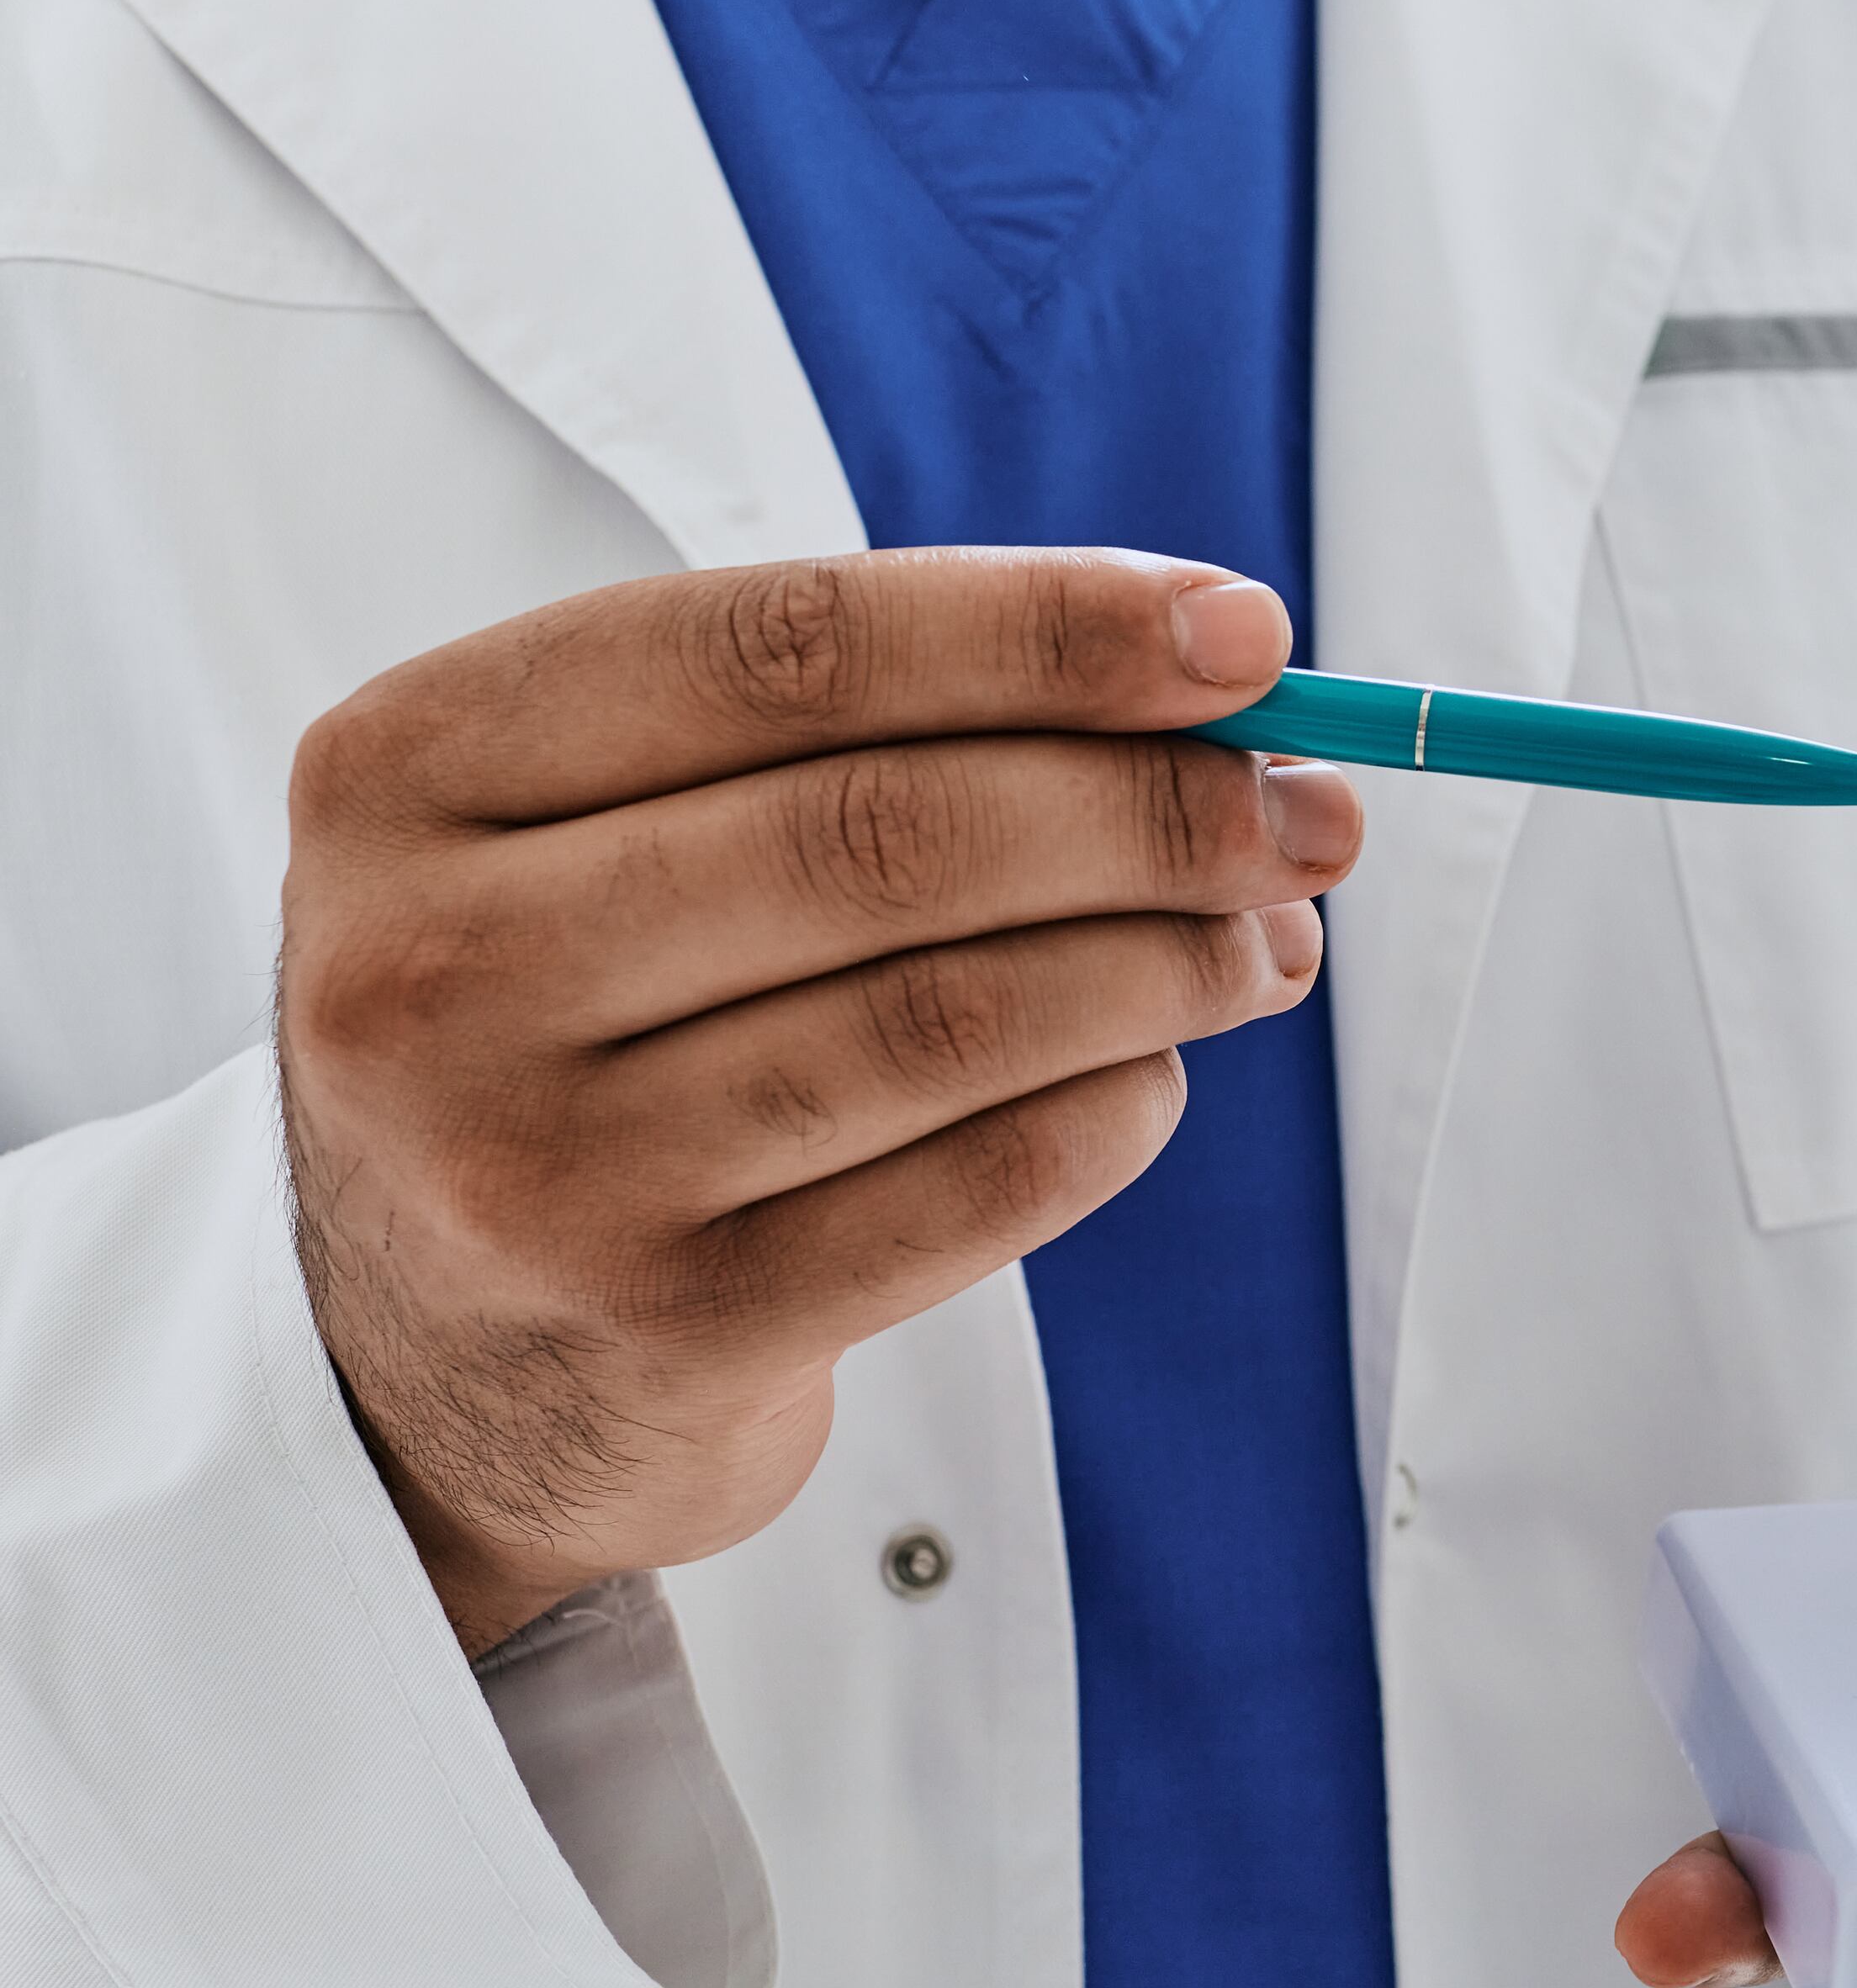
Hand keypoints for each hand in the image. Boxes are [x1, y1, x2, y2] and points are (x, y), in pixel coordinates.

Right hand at [279, 549, 1360, 1653]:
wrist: (425, 1358)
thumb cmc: (581, 1014)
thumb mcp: (614, 824)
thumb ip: (862, 728)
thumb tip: (1220, 686)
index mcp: (414, 765)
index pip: (786, 648)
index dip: (1044, 629)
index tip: (1248, 638)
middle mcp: (436, 964)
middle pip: (887, 833)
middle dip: (1150, 809)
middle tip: (1310, 812)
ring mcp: (538, 1167)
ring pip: (948, 1015)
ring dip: (1167, 963)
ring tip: (1271, 940)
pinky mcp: (666, 1332)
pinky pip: (977, 1188)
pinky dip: (1112, 1112)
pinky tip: (1158, 1074)